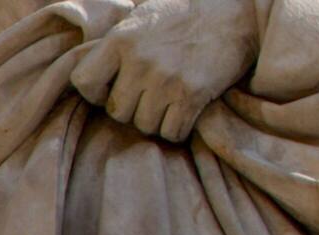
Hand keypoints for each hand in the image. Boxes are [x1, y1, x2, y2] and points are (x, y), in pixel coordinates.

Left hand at [71, 0, 257, 141]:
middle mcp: (140, 61)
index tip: (113, 90)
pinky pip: (172, 132)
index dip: (96, 92)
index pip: (83, 82)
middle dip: (132, 110)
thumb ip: (115, 46)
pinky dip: (178, 129)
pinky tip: (185, 113)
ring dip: (156, 121)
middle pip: (117, 112)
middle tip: (148, 99)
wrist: (235, 17)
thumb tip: (92, 73)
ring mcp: (166, 80)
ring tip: (168, 105)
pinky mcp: (192, 95)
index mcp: (120, 41)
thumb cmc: (185, 17)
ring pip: (145, 126)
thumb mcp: (140, 20)